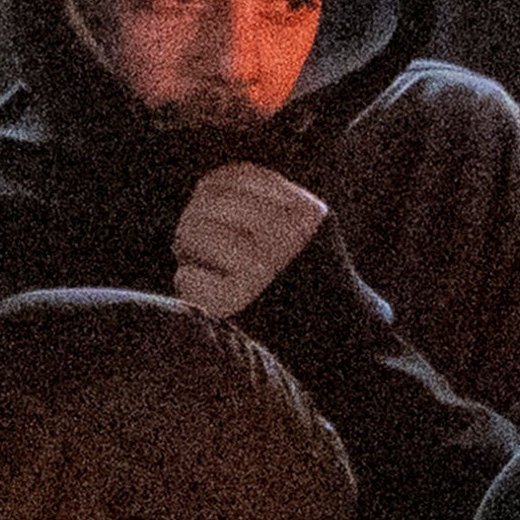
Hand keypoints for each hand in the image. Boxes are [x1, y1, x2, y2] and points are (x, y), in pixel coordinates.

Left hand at [171, 164, 332, 319]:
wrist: (333, 342)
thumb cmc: (304, 281)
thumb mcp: (305, 231)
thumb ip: (273, 202)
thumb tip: (206, 185)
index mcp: (304, 213)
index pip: (239, 177)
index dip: (212, 188)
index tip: (206, 206)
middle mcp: (286, 237)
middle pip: (210, 202)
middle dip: (193, 218)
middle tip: (189, 240)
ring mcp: (262, 271)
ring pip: (195, 232)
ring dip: (186, 247)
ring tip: (192, 260)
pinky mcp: (235, 304)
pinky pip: (189, 276)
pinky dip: (187, 281)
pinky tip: (203, 290)